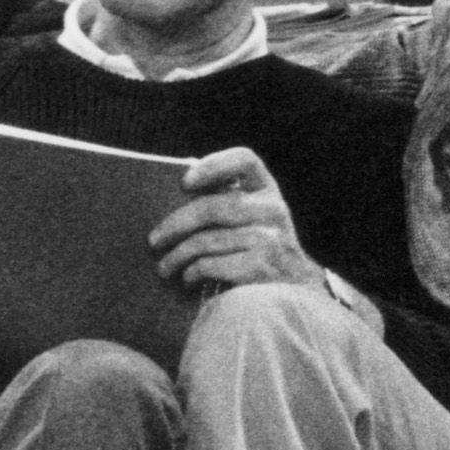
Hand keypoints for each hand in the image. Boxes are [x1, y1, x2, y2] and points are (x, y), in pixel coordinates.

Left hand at [150, 147, 323, 295]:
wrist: (296, 289)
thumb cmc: (259, 248)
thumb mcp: (253, 218)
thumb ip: (226, 202)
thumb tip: (170, 199)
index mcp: (267, 189)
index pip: (245, 160)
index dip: (213, 165)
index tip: (184, 183)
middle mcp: (273, 209)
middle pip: (212, 207)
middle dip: (175, 224)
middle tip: (154, 241)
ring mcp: (270, 238)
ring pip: (206, 241)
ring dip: (177, 256)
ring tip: (164, 267)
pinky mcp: (262, 266)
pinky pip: (212, 264)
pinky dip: (193, 272)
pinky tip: (187, 277)